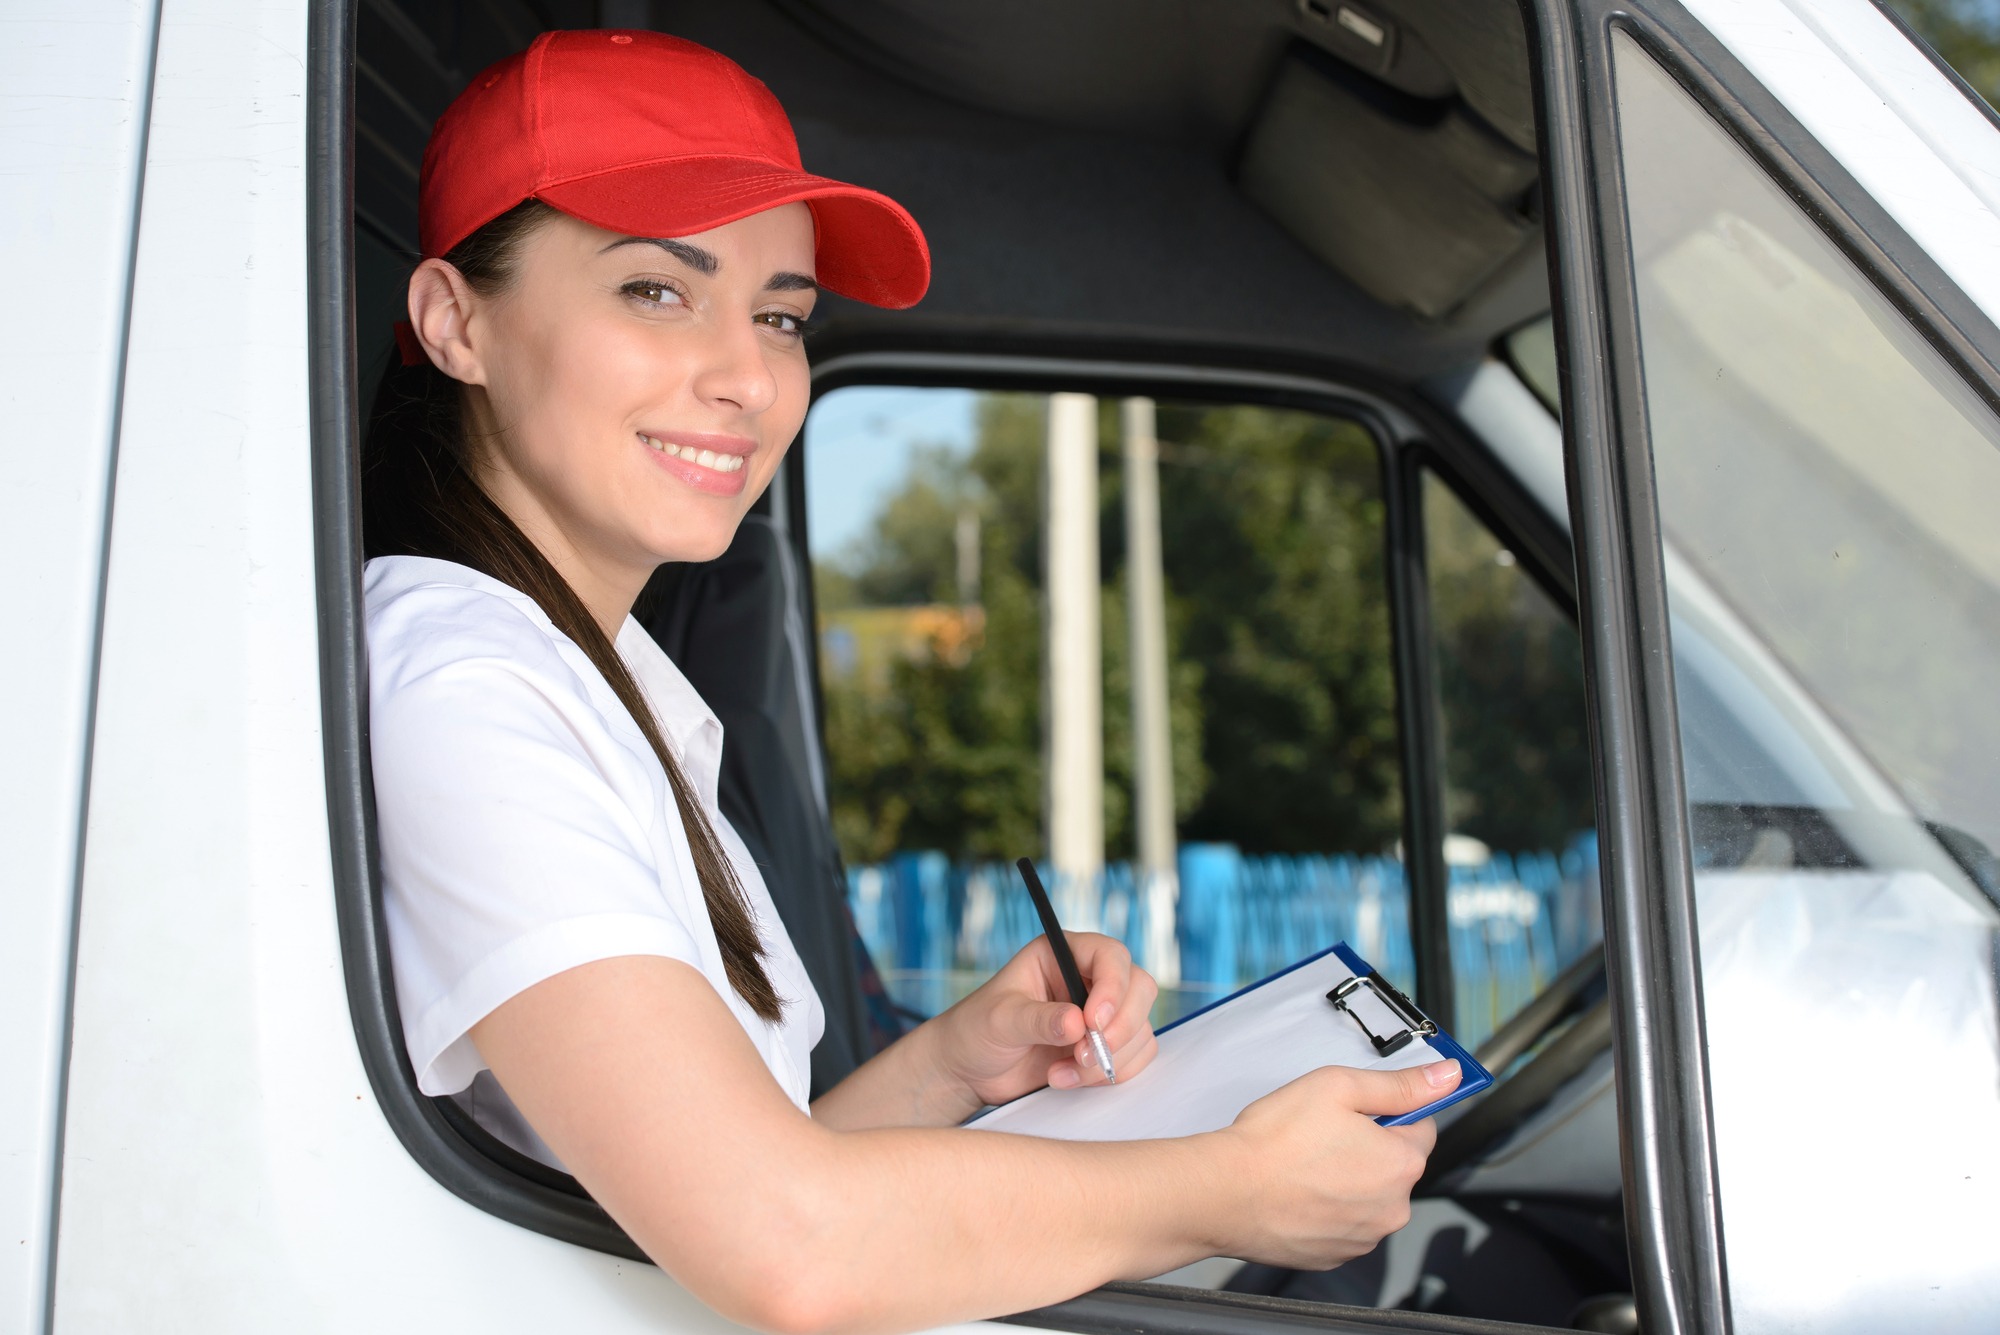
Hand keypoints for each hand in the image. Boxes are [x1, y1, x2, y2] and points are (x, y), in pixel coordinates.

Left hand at [928, 933, 1160, 1110]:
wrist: (971, 1070)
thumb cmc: (977, 1031)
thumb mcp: (1000, 1020)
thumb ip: (1038, 1020)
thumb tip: (1077, 1023)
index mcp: (1061, 954)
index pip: (1109, 955)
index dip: (1112, 986)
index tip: (1093, 1022)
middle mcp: (1088, 978)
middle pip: (1139, 989)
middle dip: (1119, 1028)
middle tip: (1084, 1053)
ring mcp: (1100, 1013)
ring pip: (1139, 1027)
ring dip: (1109, 1058)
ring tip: (1061, 1074)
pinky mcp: (1105, 1046)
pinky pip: (1135, 1056)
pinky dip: (1109, 1074)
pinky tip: (1066, 1080)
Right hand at [1217, 1060, 1459, 1269]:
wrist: (1224, 1193)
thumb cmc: (1275, 1141)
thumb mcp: (1339, 1087)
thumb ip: (1399, 1084)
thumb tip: (1447, 1076)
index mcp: (1401, 1163)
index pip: (1421, 1127)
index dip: (1388, 1111)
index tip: (1358, 1110)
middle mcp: (1392, 1209)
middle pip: (1393, 1165)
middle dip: (1367, 1147)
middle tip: (1322, 1132)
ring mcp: (1363, 1238)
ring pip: (1368, 1196)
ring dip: (1347, 1180)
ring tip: (1304, 1163)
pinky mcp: (1334, 1256)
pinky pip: (1342, 1224)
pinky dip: (1326, 1208)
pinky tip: (1296, 1191)